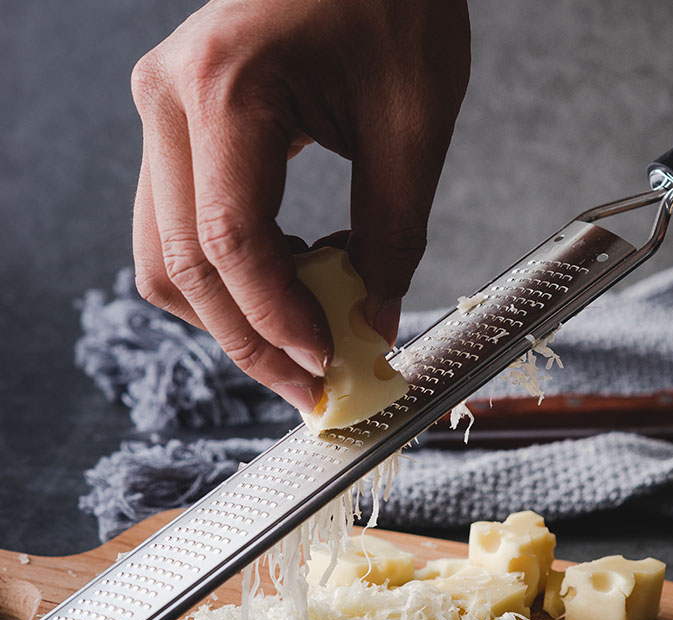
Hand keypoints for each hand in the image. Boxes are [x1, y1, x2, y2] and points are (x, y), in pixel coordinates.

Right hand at [131, 0, 469, 410]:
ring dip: (237, 313)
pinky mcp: (181, 127)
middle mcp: (169, 103)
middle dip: (251, 341)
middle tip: (313, 381)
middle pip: (183, 268)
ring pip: (170, 258)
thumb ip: (391, 234)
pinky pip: (186, 228)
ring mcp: (164, 113)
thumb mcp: (413, 123)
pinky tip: (297, 271)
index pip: (230, 246)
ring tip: (315, 322)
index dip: (277, 324)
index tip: (327, 367)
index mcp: (224, 90)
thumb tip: (372, 323)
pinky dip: (236, 274)